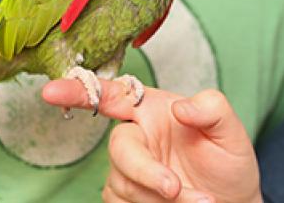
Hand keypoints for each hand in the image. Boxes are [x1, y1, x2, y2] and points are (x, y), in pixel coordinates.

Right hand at [43, 79, 261, 202]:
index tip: (51, 91)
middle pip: (119, 149)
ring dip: (159, 198)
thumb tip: (180, 108)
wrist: (233, 202)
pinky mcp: (124, 198)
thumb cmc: (228, 161)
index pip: (111, 95)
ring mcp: (127, 170)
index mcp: (152, 109)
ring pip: (123, 184)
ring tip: (199, 201)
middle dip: (146, 172)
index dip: (79, 91)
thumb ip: (210, 108)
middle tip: (176, 188)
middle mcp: (135, 136)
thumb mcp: (231, 130)